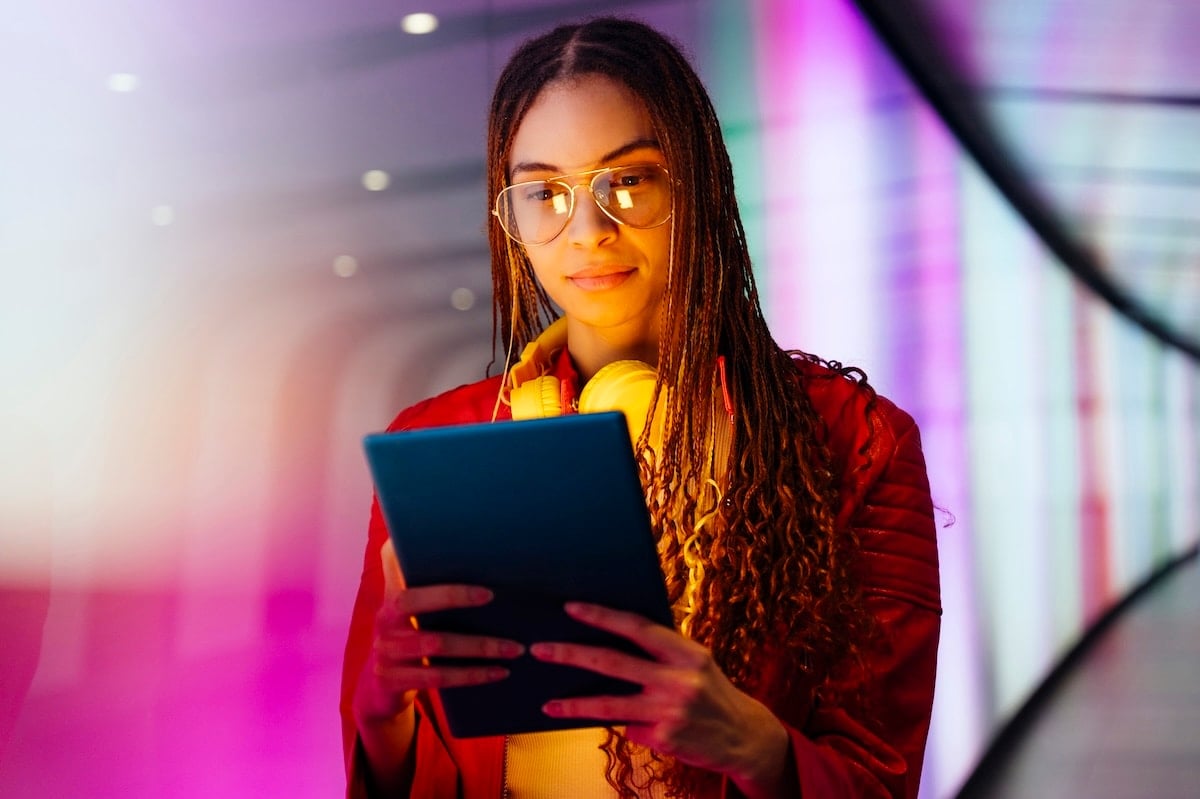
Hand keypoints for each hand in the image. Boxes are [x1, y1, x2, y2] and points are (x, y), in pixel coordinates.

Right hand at [353, 539, 524, 725]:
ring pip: (436, 647)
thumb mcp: (400, 607)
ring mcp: (387, 654)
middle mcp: (384, 623)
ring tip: (514, 649)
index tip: (486, 590)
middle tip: (498, 603)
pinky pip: (437, 678)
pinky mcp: (394, 682)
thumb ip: (410, 576)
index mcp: (391, 599)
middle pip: (417, 608)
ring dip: (478, 648)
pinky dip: (471, 676)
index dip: (444, 586)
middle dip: (457, 599)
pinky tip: (498, 673)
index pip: (407, 582)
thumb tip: (430, 538)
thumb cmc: (402, 636)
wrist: (376, 688)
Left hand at [529, 602, 794, 798]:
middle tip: (539, 650)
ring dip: (574, 703)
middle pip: (612, 662)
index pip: (636, 627)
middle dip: (571, 654)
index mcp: (686, 652)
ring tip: (548, 703)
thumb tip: (613, 639)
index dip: (601, 616)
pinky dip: (623, 726)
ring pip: (610, 704)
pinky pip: (629, 728)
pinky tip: (626, 726)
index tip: (571, 608)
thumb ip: (662, 652)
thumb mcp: (695, 663)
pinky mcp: (665, 738)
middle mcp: (678, 679)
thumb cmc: (711, 692)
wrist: (744, 736)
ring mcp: (670, 710)